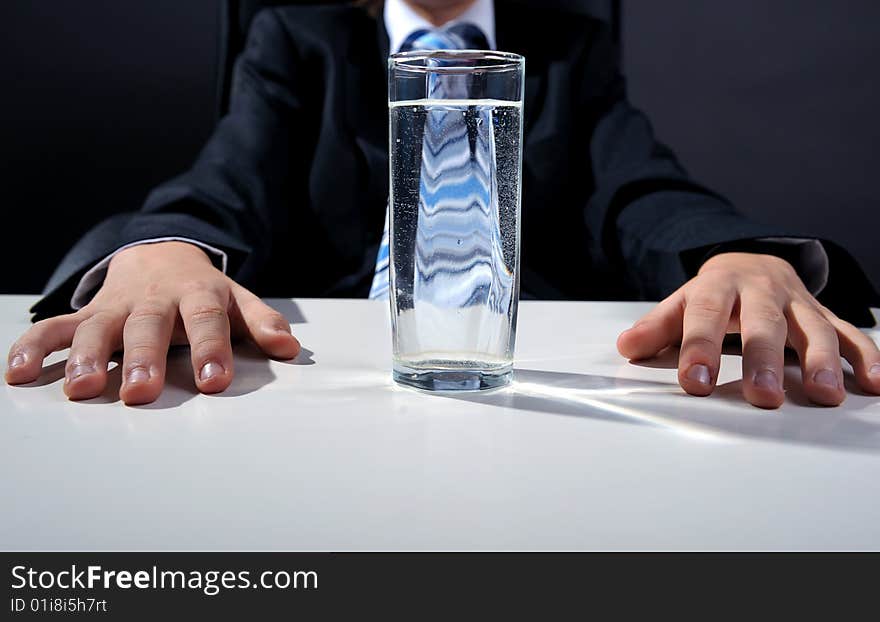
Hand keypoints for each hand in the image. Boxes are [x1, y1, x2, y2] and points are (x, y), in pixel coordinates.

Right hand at [5, 242, 299, 404]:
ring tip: (82, 389)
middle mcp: (154, 301)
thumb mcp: (236, 300)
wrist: (161, 252)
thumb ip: (260, 323)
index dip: (210, 349)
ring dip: (88, 358)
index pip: (206, 321)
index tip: (213, 381)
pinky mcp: (87, 314)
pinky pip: (57, 328)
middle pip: (149, 328)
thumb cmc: (203, 291)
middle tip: (141, 392)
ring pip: (99, 329)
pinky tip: (18, 375)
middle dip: (145, 359)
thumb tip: (290, 349)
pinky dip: (35, 347)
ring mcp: (116, 307)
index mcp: (197, 296)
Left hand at [617, 252, 879, 407]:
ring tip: (823, 395)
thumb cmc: (713, 294)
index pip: (706, 314)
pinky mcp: (825, 315)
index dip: (699, 348)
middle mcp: (762, 291)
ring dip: (822, 361)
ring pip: (814, 328)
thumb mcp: (681, 303)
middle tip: (764, 396)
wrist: (752, 262)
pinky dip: (866, 357)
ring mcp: (798, 303)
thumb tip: (627, 347)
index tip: (695, 382)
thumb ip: (657, 327)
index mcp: (718, 285)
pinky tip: (874, 385)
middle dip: (764, 359)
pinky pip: (851, 334)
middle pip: (764, 323)